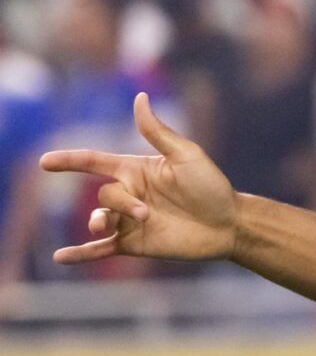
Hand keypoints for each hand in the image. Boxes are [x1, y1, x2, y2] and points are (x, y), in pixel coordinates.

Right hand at [37, 93, 237, 265]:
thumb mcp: (186, 155)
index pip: (93, 162)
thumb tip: (139, 97)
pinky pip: (102, 250)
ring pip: (100, 220)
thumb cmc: (212, 186)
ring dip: (102, 224)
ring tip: (106, 229)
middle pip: (104, 195)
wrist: (230, 224)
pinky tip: (61, 258)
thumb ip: (158, 132)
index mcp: (135, 170)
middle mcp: (128, 194)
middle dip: (119, 203)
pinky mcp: (135, 244)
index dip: (68, 160)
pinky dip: (81, 254)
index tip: (45, 162)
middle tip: (146, 213)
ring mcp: (130, 221)